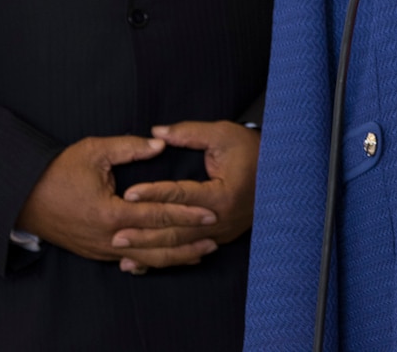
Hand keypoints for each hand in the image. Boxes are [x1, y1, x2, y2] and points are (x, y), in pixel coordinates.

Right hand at [16, 135, 217, 264]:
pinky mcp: (96, 253)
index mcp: (110, 212)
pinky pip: (130, 260)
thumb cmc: (58, 171)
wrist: (23, 198)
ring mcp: (101, 249)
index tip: (209, 212)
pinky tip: (170, 259)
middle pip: (156, 244)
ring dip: (175, 256)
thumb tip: (161, 144)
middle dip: (187, 241)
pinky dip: (153, 260)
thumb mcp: (94, 151)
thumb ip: (130, 147)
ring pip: (145, 257)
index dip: (185, 213)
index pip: (157, 214)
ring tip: (201, 251)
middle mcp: (108, 238)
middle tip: (215, 235)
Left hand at [110, 121, 258, 273]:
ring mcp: (221, 233)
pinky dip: (164, 258)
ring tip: (122, 251)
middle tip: (115, 233)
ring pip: (181, 246)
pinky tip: (141, 263)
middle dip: (145, 232)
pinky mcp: (219, 238)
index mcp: (223, 194)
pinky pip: (188, 251)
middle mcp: (222, 219)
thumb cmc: (251, 150)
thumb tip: (156, 133)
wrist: (281, 171)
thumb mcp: (222, 135)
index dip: (153, 193)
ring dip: (150, 250)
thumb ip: (189, 134)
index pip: (181, 195)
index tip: (128, 193)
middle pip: (177, 229)